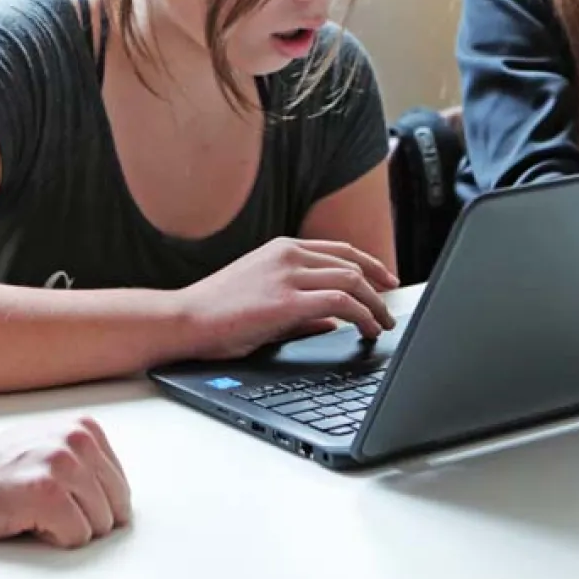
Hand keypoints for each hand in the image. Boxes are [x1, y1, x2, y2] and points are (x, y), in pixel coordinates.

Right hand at [0, 417, 131, 547]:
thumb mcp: (51, 448)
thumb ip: (87, 465)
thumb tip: (117, 501)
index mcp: (84, 429)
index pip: (121, 489)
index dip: (94, 507)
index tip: (67, 502)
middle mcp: (76, 441)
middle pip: (115, 509)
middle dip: (86, 519)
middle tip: (48, 509)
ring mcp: (62, 465)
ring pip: (98, 526)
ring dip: (68, 528)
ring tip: (36, 510)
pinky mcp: (46, 493)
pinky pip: (76, 537)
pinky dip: (53, 539)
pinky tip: (27, 519)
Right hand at [177, 237, 398, 361]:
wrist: (187, 318)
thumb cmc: (219, 312)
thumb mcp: (265, 297)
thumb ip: (302, 305)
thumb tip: (334, 320)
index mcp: (282, 248)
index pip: (340, 251)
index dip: (370, 265)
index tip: (385, 281)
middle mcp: (288, 254)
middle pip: (352, 264)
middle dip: (379, 287)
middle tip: (391, 308)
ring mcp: (288, 275)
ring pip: (352, 281)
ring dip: (375, 305)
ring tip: (383, 324)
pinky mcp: (287, 300)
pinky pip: (341, 303)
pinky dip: (362, 316)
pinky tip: (366, 330)